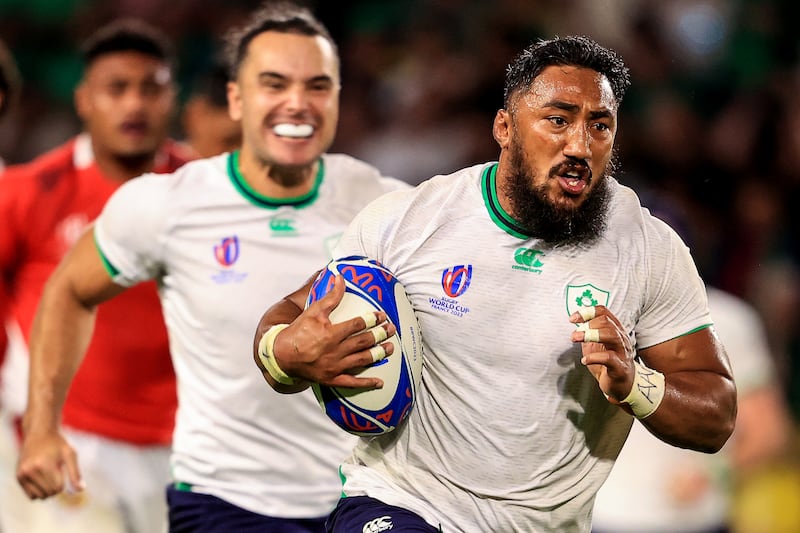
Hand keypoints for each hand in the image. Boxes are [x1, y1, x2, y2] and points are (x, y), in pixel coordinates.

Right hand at [16, 429, 82, 499]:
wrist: (39, 433)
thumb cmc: (57, 444)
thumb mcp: (70, 454)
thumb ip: (75, 473)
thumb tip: (81, 490)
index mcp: (44, 465)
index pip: (57, 488)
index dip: (64, 482)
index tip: (62, 471)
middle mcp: (30, 471)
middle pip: (49, 493)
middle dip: (57, 487)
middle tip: (57, 473)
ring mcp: (22, 475)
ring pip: (40, 497)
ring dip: (48, 491)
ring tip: (50, 476)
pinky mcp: (18, 477)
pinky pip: (31, 496)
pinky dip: (39, 492)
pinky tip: (42, 480)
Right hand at [274, 274, 395, 388]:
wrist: (281, 356)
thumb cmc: (297, 332)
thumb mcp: (313, 311)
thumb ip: (330, 296)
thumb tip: (340, 278)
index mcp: (331, 333)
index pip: (357, 324)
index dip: (372, 320)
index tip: (382, 316)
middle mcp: (335, 350)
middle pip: (363, 341)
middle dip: (380, 335)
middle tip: (392, 330)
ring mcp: (334, 366)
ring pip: (362, 360)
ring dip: (378, 354)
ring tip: (391, 348)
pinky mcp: (332, 379)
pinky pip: (352, 383)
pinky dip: (367, 383)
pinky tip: (380, 382)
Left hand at [569, 305, 635, 402]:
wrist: (622, 385)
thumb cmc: (608, 363)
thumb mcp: (595, 344)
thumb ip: (588, 332)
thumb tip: (576, 321)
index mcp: (614, 330)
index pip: (604, 312)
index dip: (587, 312)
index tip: (573, 319)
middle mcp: (620, 338)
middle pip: (607, 322)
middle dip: (588, 324)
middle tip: (574, 335)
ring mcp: (622, 352)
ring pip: (611, 335)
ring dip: (590, 335)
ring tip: (576, 339)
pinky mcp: (620, 368)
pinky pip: (609, 358)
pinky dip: (594, 357)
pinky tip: (584, 360)